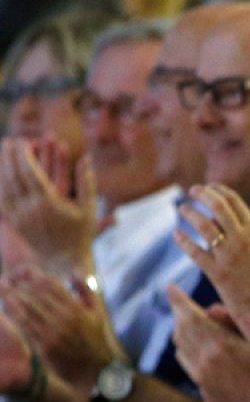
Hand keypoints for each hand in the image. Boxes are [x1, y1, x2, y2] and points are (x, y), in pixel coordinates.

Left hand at [0, 137, 95, 270]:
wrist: (64, 260)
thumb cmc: (80, 234)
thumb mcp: (89, 208)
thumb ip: (86, 182)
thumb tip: (86, 158)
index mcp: (49, 203)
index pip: (31, 173)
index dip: (25, 156)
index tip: (23, 141)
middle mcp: (31, 209)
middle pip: (15, 177)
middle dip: (11, 157)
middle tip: (9, 141)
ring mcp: (20, 216)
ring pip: (6, 187)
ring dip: (3, 168)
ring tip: (4, 153)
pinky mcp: (15, 222)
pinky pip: (4, 199)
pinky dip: (2, 184)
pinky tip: (3, 175)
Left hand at [1, 263, 120, 391]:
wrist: (93, 366)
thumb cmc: (93, 337)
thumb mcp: (96, 312)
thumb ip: (85, 290)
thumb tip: (74, 272)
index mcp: (77, 307)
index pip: (52, 285)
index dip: (36, 276)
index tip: (26, 271)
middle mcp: (66, 318)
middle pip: (37, 294)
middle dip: (22, 284)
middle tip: (9, 278)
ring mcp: (55, 331)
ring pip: (29, 307)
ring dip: (15, 295)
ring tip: (3, 287)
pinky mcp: (45, 343)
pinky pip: (26, 324)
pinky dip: (15, 312)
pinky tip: (7, 304)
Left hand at [168, 286, 249, 401]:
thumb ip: (238, 322)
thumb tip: (214, 308)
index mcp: (220, 345)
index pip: (190, 316)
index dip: (178, 300)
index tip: (171, 287)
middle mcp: (205, 359)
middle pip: (182, 329)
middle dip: (180, 311)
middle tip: (181, 299)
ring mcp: (201, 373)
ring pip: (180, 344)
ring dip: (181, 327)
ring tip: (187, 317)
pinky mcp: (202, 383)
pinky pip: (184, 359)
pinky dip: (183, 345)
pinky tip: (193, 342)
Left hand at [173, 185, 249, 337]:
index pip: (234, 201)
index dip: (219, 190)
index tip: (210, 187)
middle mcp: (242, 239)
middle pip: (217, 207)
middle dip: (202, 194)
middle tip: (193, 190)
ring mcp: (228, 256)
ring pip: (203, 226)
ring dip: (190, 213)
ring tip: (182, 208)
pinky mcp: (217, 273)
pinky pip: (195, 252)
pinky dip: (184, 241)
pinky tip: (177, 234)